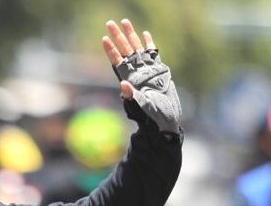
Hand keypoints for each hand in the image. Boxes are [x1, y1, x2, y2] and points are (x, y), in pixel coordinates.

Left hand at [102, 19, 181, 133]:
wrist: (166, 118)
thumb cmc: (153, 115)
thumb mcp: (143, 105)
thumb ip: (133, 95)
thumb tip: (124, 86)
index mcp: (130, 79)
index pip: (118, 61)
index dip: (111, 50)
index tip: (104, 38)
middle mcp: (137, 73)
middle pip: (125, 50)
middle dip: (118, 37)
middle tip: (110, 22)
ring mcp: (147, 70)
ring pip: (137, 48)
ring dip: (131, 36)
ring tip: (125, 22)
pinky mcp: (159, 70)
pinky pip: (152, 53)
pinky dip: (149, 44)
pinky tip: (145, 34)